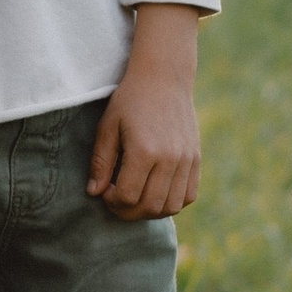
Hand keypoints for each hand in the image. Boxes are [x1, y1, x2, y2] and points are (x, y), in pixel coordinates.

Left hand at [88, 2, 202, 217]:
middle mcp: (170, 159)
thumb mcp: (108, 126)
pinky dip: (172, 202)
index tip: (104, 193)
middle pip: (150, 206)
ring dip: (151, 211)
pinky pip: (189, 195)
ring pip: (172, 206)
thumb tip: (94, 193)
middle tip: (116, 202)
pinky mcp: (196, 159)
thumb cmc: (130, 100)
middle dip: (129, 212)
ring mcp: (186, 161)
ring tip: (136, 199)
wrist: (164, 78)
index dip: (112, 202)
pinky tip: (156, 192)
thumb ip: (101, 162)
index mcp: (144, 151)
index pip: (128, 196)